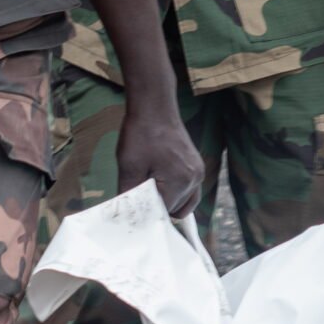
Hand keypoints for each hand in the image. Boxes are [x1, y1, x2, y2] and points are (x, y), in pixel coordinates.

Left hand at [114, 103, 203, 217]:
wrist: (154, 108)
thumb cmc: (141, 134)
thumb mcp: (128, 167)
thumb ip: (129, 195)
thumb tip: (126, 215)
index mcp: (180, 182)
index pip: (163, 213)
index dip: (146, 212)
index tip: (134, 206)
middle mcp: (194, 180)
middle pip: (175, 210)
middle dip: (158, 206)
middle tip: (140, 190)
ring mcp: (198, 172)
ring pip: (184, 202)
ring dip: (168, 201)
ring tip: (150, 186)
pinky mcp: (196, 166)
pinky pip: (189, 190)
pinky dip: (176, 192)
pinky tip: (160, 181)